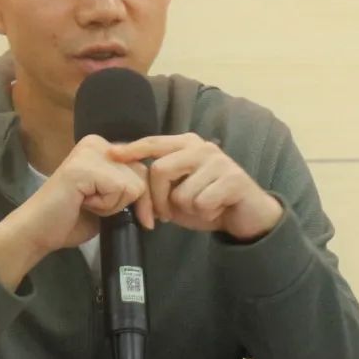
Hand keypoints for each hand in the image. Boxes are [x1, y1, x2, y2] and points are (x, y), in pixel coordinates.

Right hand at [0, 135, 152, 289]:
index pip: (143, 168)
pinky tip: (84, 204)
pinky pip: (120, 190)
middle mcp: (96, 143)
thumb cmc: (72, 218)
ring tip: (89, 205)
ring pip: (134, 184)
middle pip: (142, 174)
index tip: (145, 217)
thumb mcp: (110, 199)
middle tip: (105, 212)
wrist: (38, 232)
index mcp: (103, 147)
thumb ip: (130, 188)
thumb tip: (162, 194)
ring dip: (115, 205)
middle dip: (134, 202)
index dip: (145, 197)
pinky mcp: (84, 167)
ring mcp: (89, 152)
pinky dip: (107, 207)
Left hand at [108, 133, 282, 240]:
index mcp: (186, 145)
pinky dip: (205, 214)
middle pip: (160, 170)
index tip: (111, 155)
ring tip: (202, 207)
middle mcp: (201, 147)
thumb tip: (131, 183)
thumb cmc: (208, 202)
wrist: (247, 215)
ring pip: (181, 193)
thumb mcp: (178, 193)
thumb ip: (159, 184)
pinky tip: (216, 209)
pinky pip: (201, 203)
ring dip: (187, 210)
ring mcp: (218, 161)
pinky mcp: (233, 179)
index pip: (153, 143)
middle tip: (165, 215)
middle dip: (158, 199)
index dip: (131, 149)